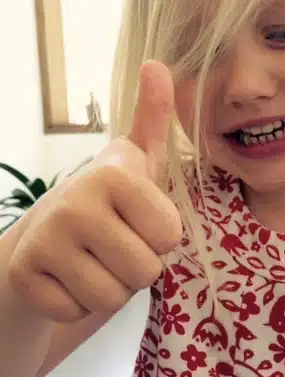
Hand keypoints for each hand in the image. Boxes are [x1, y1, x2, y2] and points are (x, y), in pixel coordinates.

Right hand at [7, 61, 181, 321]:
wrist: (46, 236)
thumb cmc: (107, 202)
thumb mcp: (137, 162)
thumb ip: (154, 118)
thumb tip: (156, 63)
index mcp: (112, 174)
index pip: (169, 236)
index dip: (160, 238)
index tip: (138, 222)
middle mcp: (74, 202)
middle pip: (145, 271)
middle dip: (137, 267)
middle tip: (115, 246)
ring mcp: (44, 241)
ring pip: (111, 297)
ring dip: (110, 288)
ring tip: (94, 261)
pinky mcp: (24, 276)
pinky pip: (77, 313)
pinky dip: (78, 304)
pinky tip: (68, 279)